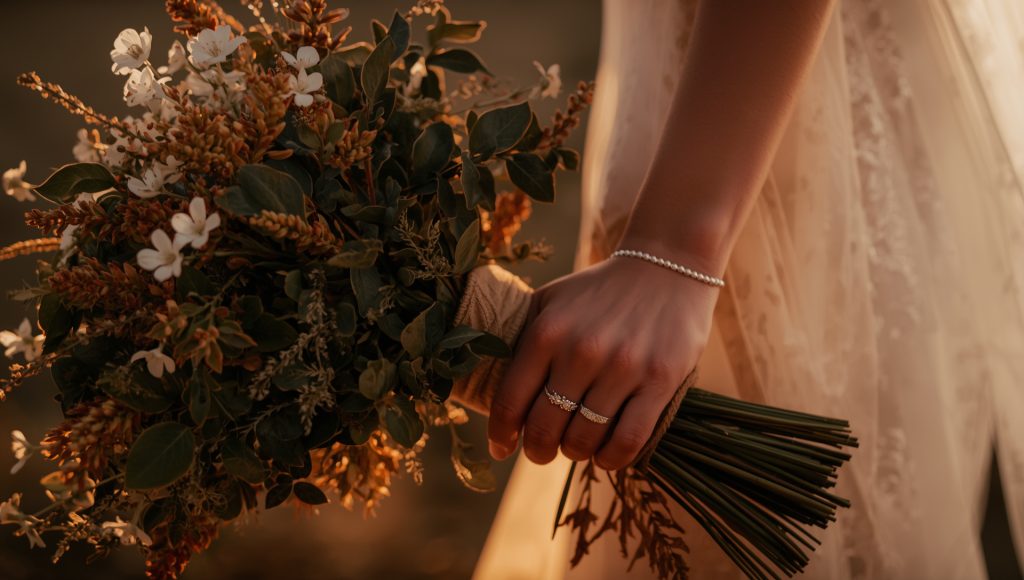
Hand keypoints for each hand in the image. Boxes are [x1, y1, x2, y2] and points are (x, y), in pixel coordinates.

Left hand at [487, 254, 719, 469]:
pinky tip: (606, 454)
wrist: (667, 267)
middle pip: (545, 428)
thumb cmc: (600, 292)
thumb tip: (493, 393)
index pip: (510, 402)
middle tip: (543, 451)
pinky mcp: (660, 380)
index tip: (502, 448)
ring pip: (585, 439)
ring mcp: (623, 367)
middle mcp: (581, 351)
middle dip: (539, 450)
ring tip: (577, 446)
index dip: (502, 435)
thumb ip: (523, 341)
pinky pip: (628, 440)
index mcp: (547, 332)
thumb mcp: (551, 302)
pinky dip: (612, 459)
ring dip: (576, 452)